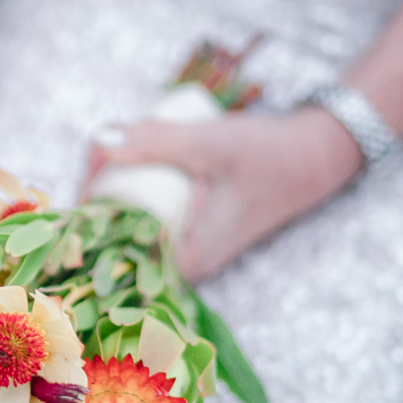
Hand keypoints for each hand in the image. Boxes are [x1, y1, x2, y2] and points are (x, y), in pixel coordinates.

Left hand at [89, 109, 362, 280]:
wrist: (317, 156)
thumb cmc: (269, 155)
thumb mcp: (209, 144)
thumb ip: (155, 141)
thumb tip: (97, 139)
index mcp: (185, 262)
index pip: (113, 253)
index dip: (86, 218)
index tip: (85, 171)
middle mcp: (182, 264)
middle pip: (115, 240)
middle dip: (96, 195)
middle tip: (97, 149)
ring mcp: (185, 247)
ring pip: (128, 224)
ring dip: (112, 190)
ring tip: (107, 148)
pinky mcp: (188, 227)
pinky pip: (146, 214)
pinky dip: (131, 189)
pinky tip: (120, 159)